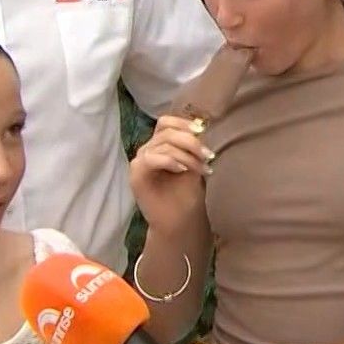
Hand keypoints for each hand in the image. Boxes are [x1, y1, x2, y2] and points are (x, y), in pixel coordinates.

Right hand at [128, 114, 211, 231]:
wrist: (180, 221)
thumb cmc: (187, 193)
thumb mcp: (194, 163)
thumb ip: (191, 145)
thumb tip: (199, 126)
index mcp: (160, 145)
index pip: (166, 122)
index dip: (183, 123)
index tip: (202, 132)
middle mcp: (148, 150)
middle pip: (167, 131)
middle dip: (191, 142)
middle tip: (207, 156)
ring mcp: (140, 161)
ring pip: (163, 145)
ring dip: (187, 155)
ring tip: (201, 170)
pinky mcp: (136, 174)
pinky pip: (151, 158)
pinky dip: (169, 161)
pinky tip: (182, 170)